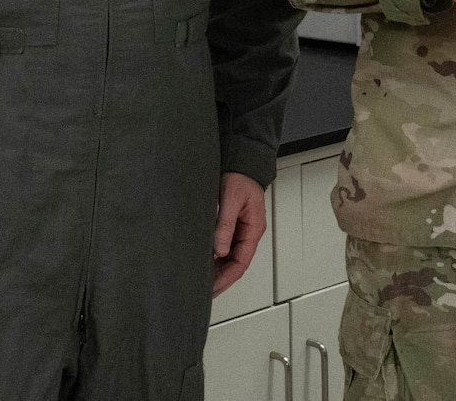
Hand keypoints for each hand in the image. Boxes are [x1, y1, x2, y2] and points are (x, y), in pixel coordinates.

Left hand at [212, 172, 267, 295]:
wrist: (240, 164)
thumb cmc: (240, 178)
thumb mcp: (231, 200)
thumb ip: (225, 224)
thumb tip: (219, 250)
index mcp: (253, 229)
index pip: (241, 262)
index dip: (227, 278)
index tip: (213, 287)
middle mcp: (248, 233)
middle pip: (236, 264)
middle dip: (222, 279)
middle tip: (204, 291)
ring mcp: (240, 231)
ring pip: (230, 258)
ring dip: (218, 271)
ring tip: (202, 281)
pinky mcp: (231, 226)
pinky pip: (225, 248)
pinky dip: (215, 259)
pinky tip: (204, 263)